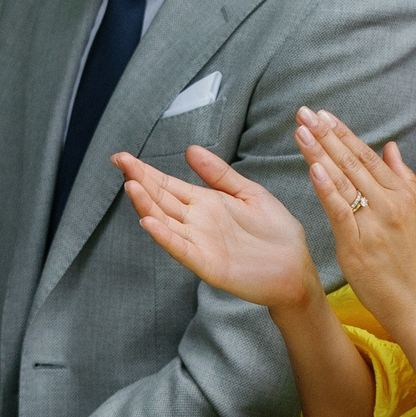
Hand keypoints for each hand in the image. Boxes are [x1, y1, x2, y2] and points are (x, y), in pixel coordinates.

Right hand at [116, 147, 319, 310]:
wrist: (296, 267)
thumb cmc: (275, 233)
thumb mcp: (248, 193)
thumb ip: (219, 173)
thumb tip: (189, 149)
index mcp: (205, 203)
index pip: (167, 184)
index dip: (145, 171)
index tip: (122, 156)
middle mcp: (196, 222)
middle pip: (161, 199)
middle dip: (139, 180)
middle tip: (119, 161)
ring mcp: (199, 243)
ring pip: (165, 222)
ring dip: (147, 206)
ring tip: (131, 186)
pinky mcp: (208, 264)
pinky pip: (182, 249)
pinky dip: (165, 236)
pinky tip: (149, 222)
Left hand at [295, 108, 415, 331]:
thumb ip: (404, 180)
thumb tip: (391, 147)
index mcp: (403, 196)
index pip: (368, 157)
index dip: (344, 134)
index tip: (323, 115)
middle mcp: (390, 204)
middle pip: (353, 162)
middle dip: (326, 135)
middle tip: (304, 112)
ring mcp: (375, 224)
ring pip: (343, 181)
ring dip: (320, 153)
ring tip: (301, 131)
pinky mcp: (359, 246)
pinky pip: (340, 211)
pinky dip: (327, 188)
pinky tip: (314, 168)